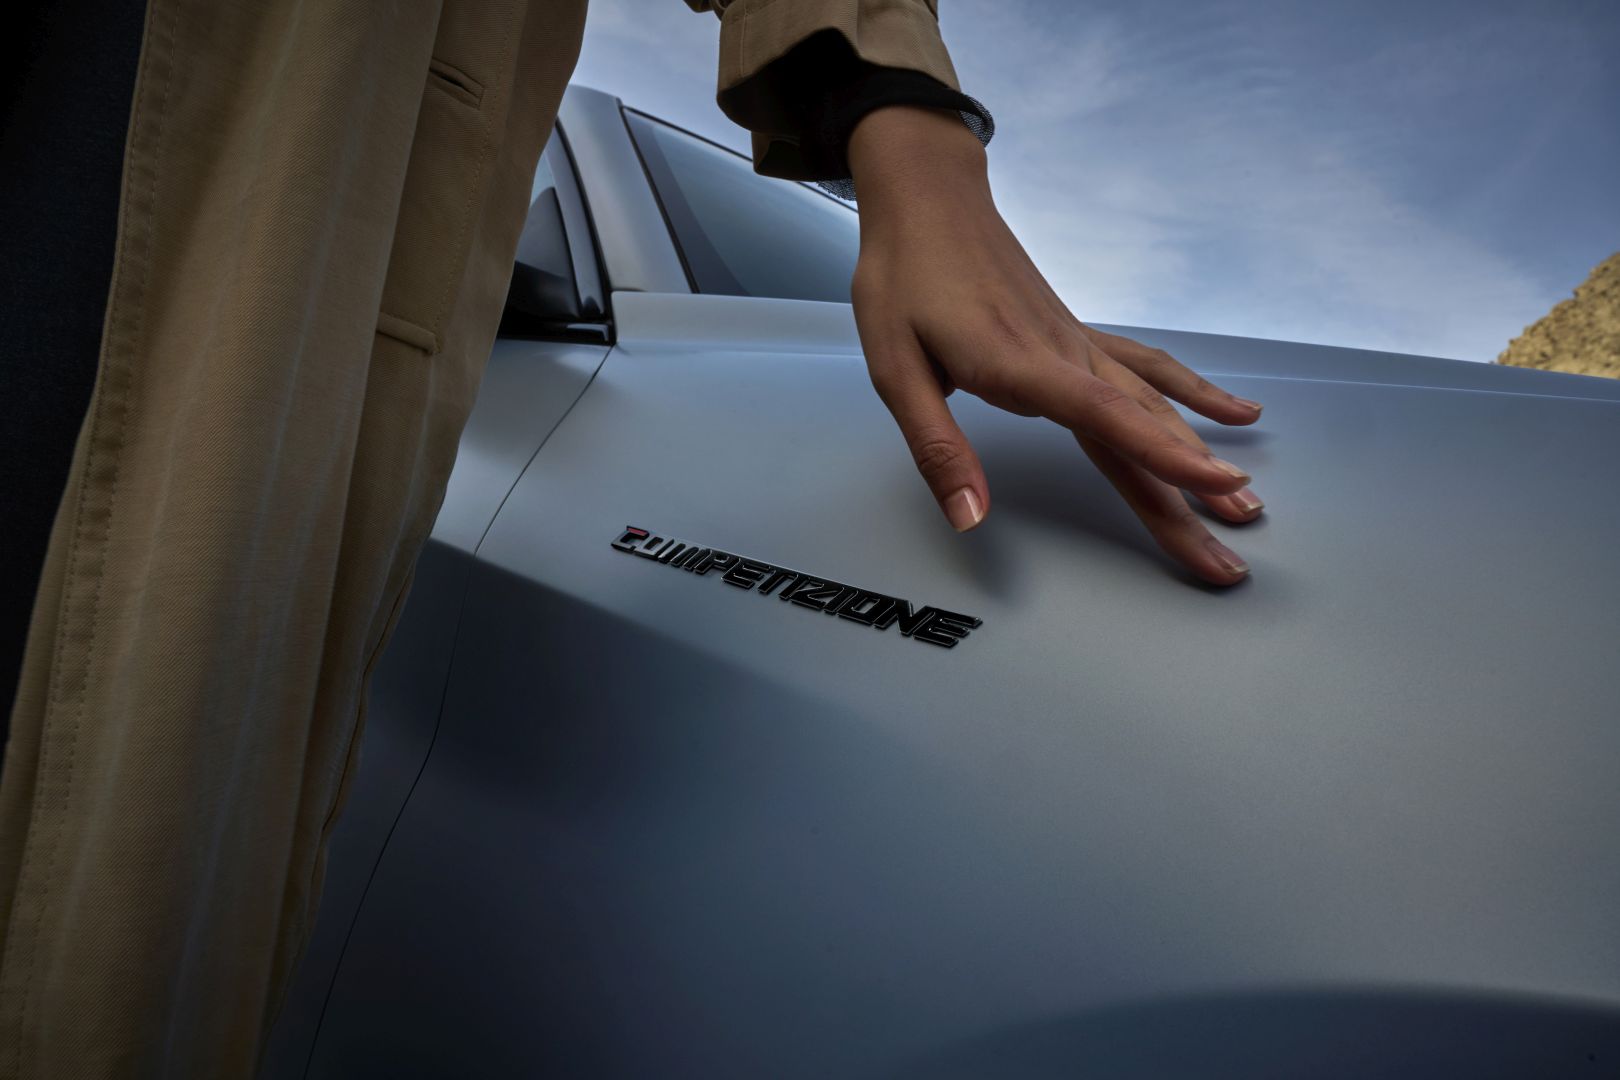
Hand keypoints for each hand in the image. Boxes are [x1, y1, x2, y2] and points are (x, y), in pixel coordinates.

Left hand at [846, 105, 1265, 585]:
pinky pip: (1148, 369)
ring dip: (1202, 458)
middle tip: (1232, 554)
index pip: (1106, 419)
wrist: (929, 199)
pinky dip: (1194, 394)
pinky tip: (1236, 415)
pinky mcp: (1079, 338)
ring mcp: (1079, 344)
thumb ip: (938, 447)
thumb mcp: (896, 368)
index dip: (1164, 456)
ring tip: (1246, 505)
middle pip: (1142, 432)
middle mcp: (1063, 355)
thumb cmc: (904, 278)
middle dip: (1192, 496)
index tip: (1216, 488)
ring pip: (1154, 407)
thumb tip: (969, 516)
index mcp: (1020, 364)